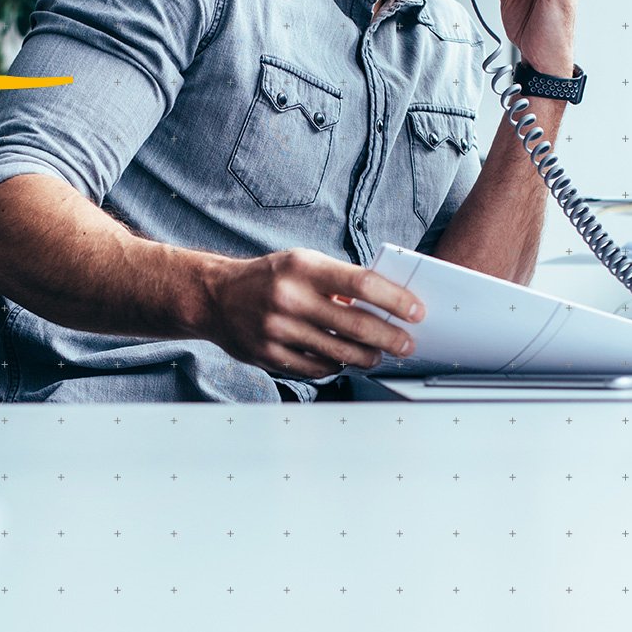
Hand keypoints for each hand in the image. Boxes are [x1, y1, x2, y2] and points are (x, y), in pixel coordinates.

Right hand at [198, 248, 421, 377]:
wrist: (216, 297)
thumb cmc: (269, 277)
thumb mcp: (303, 263)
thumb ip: (340, 282)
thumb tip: (384, 302)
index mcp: (303, 267)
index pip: (362, 284)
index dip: (395, 300)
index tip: (416, 312)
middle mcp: (290, 298)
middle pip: (356, 326)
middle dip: (390, 338)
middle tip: (407, 344)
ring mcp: (278, 329)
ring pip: (340, 353)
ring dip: (367, 357)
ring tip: (378, 354)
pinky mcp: (269, 355)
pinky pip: (317, 368)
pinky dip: (337, 366)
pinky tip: (344, 360)